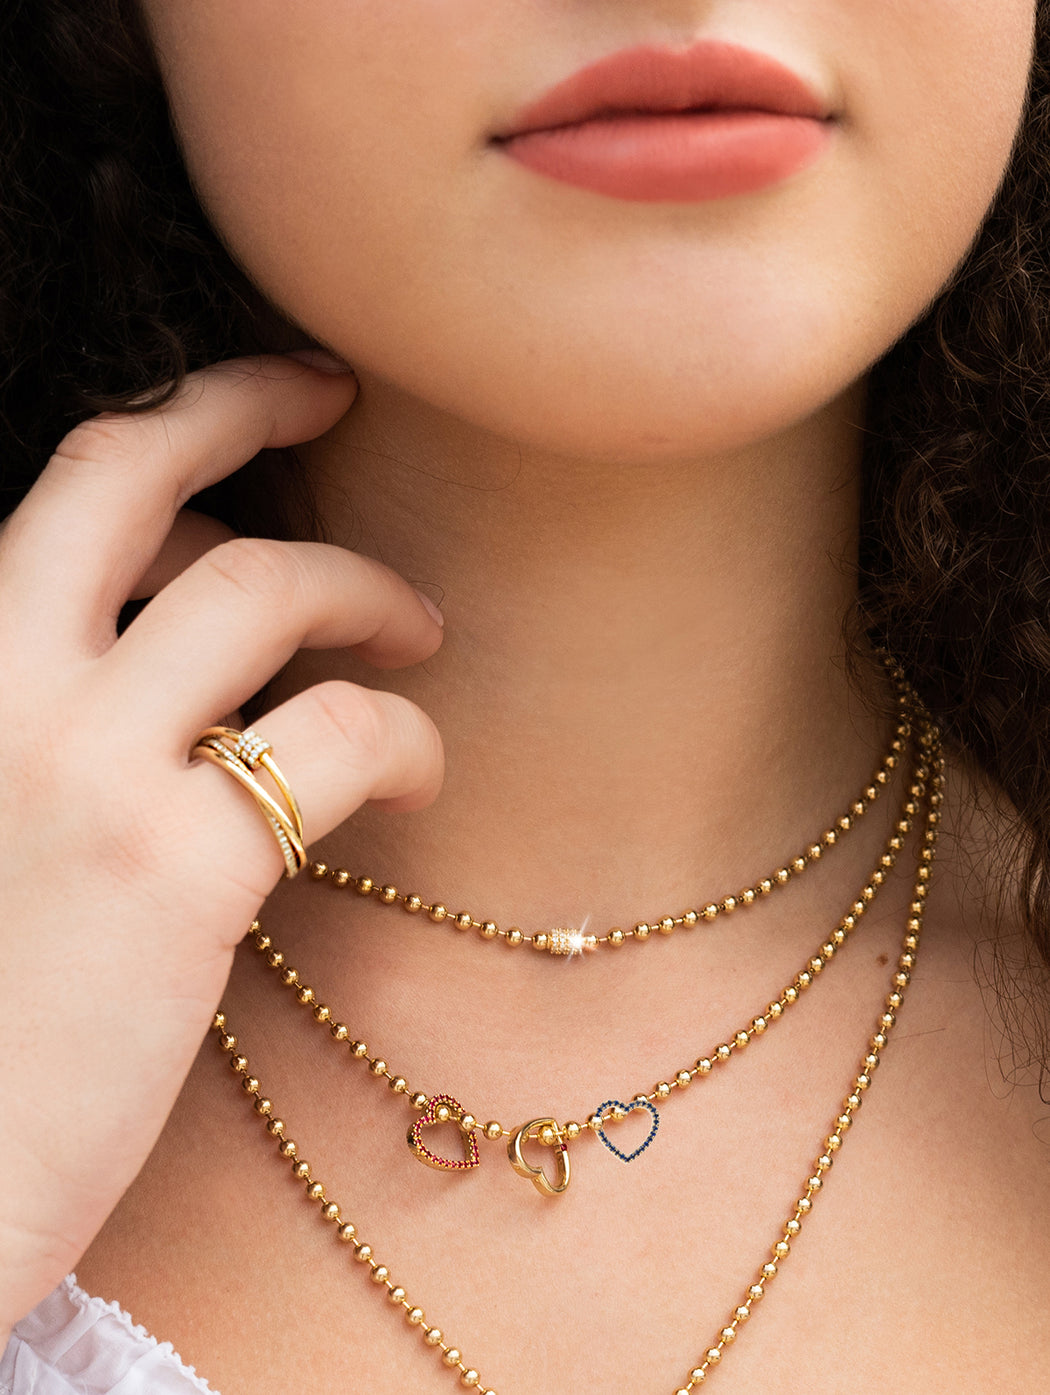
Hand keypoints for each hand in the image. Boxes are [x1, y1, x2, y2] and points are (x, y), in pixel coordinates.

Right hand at [0, 354, 443, 1337]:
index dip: (171, 422)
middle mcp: (1, 691)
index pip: (63, 492)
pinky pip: (336, 738)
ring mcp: (85, 771)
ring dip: (362, 590)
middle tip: (339, 398)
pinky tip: (422, 776)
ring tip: (418, 632)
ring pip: (258, 591)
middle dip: (243, 405)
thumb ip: (65, 722)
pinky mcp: (179, 870)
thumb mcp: (6, 820)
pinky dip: (406, 733)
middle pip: (132, 476)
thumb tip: (195, 665)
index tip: (256, 404)